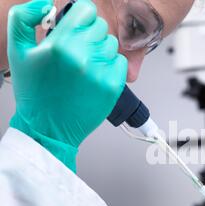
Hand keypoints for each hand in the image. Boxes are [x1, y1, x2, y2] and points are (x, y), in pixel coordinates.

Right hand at [8, 0, 126, 170]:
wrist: (48, 128)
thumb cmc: (35, 93)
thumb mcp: (18, 50)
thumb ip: (24, 17)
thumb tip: (46, 2)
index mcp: (60, 44)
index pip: (87, 10)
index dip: (81, 16)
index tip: (76, 26)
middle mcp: (83, 56)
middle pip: (101, 27)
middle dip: (89, 34)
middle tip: (77, 49)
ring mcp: (101, 72)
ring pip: (111, 44)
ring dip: (99, 50)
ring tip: (84, 64)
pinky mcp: (113, 86)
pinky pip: (120, 62)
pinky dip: (110, 65)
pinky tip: (95, 74)